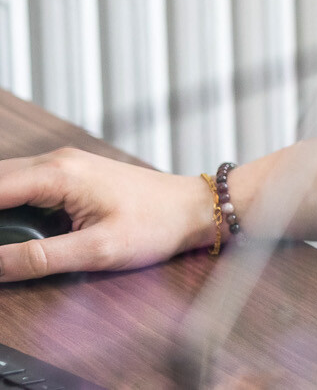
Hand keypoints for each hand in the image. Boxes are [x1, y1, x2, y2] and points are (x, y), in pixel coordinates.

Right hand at [0, 147, 215, 280]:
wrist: (193, 207)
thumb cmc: (156, 225)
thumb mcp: (96, 251)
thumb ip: (39, 258)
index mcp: (59, 174)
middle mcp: (57, 161)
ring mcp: (63, 165)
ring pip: (5, 180)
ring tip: (1, 241)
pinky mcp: (69, 175)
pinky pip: (21, 184)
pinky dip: (5, 201)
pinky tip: (6, 228)